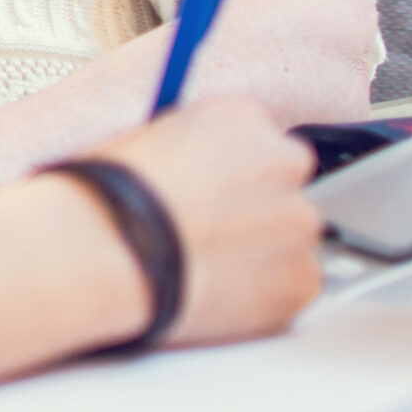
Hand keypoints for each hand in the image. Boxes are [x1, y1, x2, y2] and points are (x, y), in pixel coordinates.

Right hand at [86, 96, 322, 346]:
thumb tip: (201, 175)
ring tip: (203, 269)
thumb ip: (193, 153)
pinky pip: (292, 286)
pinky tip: (215, 292)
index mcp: (241, 116)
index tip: (208, 192)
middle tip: (209, 232)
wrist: (110, 250)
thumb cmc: (109, 195)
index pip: (256, 141)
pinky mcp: (303, 279)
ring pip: (289, 239)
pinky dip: (262, 294)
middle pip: (282, 185)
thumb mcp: (147, 142)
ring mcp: (299, 221)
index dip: (228, 172)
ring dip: (259, 252)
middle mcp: (283, 160)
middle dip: (254, 208)